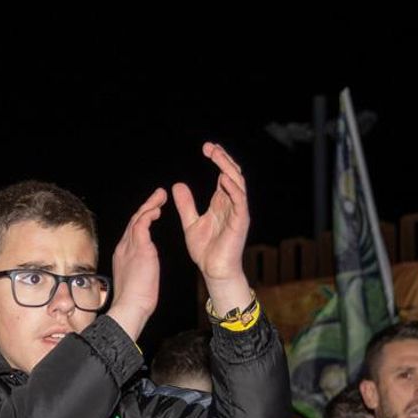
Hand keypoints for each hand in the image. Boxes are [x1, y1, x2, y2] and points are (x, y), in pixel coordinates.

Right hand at [105, 189, 165, 340]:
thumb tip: (146, 266)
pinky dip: (149, 214)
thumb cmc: (136, 300)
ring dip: (149, 206)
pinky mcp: (139, 249)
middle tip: (158, 196)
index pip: (132, 231)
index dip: (142, 219)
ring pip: (137, 219)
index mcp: (123, 254)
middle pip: (133, 221)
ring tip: (160, 196)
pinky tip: (157, 209)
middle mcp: (123, 247)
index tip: (152, 211)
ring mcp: (129, 247)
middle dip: (146, 207)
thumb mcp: (136, 278)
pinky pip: (142, 225)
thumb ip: (140, 267)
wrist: (130, 307)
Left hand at [172, 143, 251, 311]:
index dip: (217, 159)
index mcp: (221, 202)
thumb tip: (177, 185)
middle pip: (232, 174)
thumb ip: (186, 204)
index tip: (206, 147)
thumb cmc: (206, 249)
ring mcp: (237, 211)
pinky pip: (240, 201)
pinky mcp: (240, 221)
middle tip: (209, 147)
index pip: (222, 174)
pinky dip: (233, 189)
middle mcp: (232, 203)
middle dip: (223, 158)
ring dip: (227, 168)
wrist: (214, 270)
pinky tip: (222, 179)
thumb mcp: (190, 223)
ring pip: (238, 183)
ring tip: (216, 156)